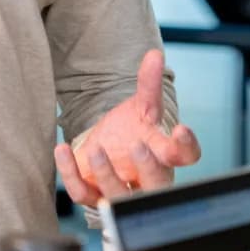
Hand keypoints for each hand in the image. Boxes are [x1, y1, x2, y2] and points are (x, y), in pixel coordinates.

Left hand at [53, 49, 200, 206]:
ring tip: (96, 148)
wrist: (106, 148)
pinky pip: (83, 193)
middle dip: (148, 168)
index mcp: (165, 155)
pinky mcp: (93, 195)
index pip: (186, 156)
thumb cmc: (132, 131)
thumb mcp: (142, 107)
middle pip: (157, 184)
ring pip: (120, 195)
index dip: (186, 147)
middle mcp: (148, 179)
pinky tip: (62, 150)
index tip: (181, 129)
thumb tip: (155, 55)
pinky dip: (70, 173)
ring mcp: (121, 190)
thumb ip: (149, 84)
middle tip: (137, 146)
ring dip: (108, 174)